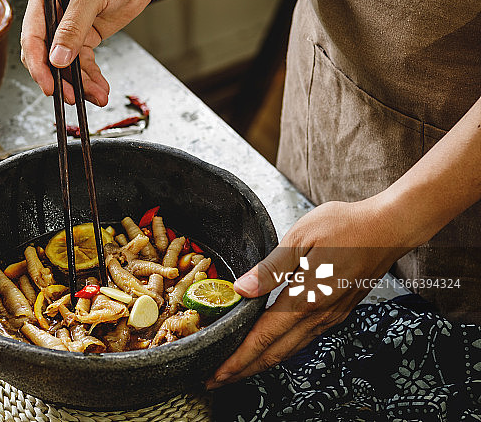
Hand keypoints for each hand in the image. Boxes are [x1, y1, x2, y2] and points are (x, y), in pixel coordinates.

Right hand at [20, 0, 161, 105]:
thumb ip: (73, 26)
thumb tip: (57, 59)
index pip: (32, 36)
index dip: (38, 64)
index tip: (48, 86)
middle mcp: (52, 12)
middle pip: (46, 55)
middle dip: (59, 78)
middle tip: (73, 97)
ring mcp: (70, 26)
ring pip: (67, 64)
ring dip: (80, 83)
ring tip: (97, 96)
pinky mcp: (87, 35)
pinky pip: (84, 63)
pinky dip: (92, 78)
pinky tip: (101, 89)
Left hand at [206, 198, 411, 388]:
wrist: (390, 228)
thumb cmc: (346, 226)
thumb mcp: (300, 238)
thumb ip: (270, 268)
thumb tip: (241, 289)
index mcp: (305, 299)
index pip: (263, 338)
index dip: (237, 359)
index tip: (216, 374)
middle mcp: (319, 315)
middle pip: (275, 353)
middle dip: (243, 370)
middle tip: (216, 381)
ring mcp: (332, 316)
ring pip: (291, 350)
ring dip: (262, 362)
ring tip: (237, 369)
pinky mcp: (339, 311)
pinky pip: (305, 339)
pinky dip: (282, 350)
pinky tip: (271, 348)